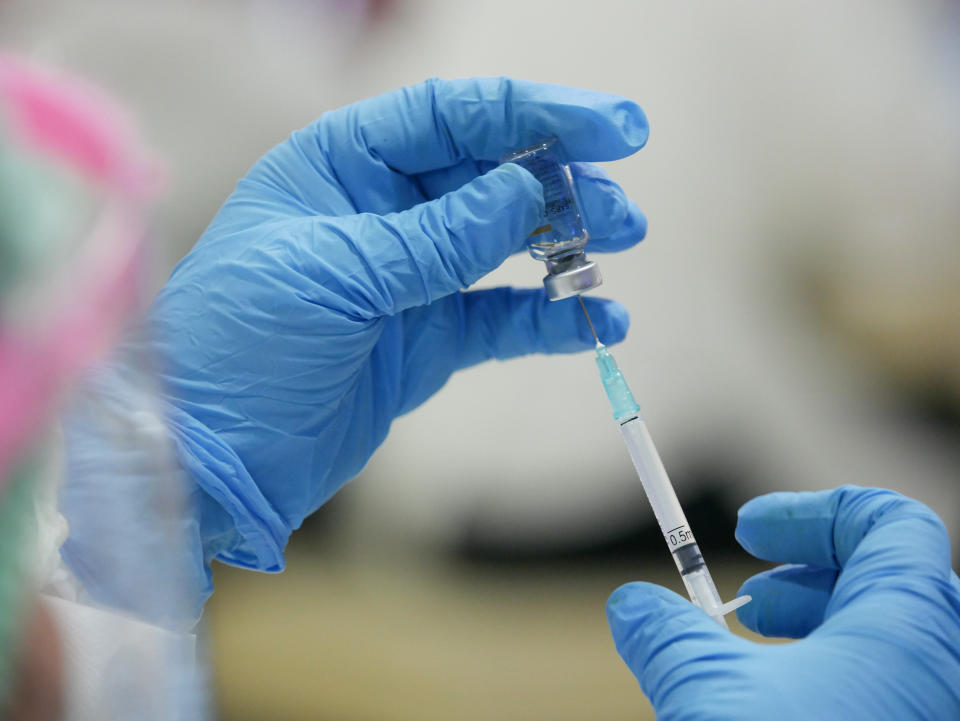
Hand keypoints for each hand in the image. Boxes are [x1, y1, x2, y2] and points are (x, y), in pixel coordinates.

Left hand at [150, 77, 647, 578]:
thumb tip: (526, 193)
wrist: (214, 459)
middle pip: (491, 175)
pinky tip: (598, 321)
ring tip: (616, 247)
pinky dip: (549, 317)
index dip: (536, 114)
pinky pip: (502, 317)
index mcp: (343, 166)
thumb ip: (435, 237)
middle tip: (621, 211)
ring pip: (506, 243)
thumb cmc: (240, 347)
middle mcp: (380, 211)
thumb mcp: (335, 276)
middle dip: (562, 184)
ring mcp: (408, 278)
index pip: (453, 116)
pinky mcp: (426, 340)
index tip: (613, 127)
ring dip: (566, 243)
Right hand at [607, 486, 959, 719]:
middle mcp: (943, 668)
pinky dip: (830, 680)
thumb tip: (630, 607)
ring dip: (813, 630)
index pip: (885, 523)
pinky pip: (887, 690)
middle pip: (884, 579)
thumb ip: (668, 639)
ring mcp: (933, 712)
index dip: (810, 513)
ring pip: (887, 642)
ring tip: (748, 648)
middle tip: (745, 597)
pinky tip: (769, 705)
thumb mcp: (712, 700)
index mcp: (912, 627)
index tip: (748, 531)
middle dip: (803, 576)